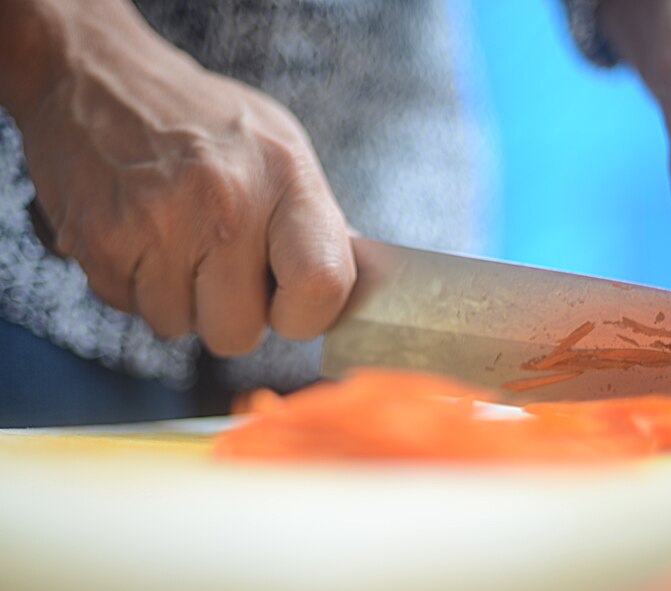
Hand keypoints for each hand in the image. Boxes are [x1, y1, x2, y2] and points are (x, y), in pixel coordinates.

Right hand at [9, 0, 355, 355]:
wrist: (99, 78)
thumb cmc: (206, 123)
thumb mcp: (282, 152)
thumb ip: (316, 225)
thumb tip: (351, 293)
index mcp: (284, 177)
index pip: (321, 285)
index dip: (307, 315)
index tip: (292, 304)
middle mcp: (225, 203)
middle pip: (239, 333)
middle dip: (232, 314)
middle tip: (222, 266)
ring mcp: (157, 224)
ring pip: (178, 326)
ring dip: (179, 298)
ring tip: (176, 239)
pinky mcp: (99, 241)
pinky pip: (129, 308)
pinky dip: (135, 284)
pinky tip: (141, 235)